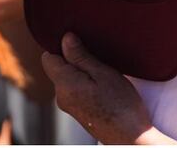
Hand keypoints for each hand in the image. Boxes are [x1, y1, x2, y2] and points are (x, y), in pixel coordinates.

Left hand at [41, 33, 160, 144]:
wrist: (129, 137)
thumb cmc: (121, 105)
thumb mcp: (104, 74)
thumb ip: (81, 57)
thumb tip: (65, 39)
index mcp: (64, 84)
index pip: (48, 58)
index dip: (63, 47)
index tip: (83, 44)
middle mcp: (61, 96)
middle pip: (58, 68)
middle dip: (74, 59)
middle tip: (99, 59)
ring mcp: (68, 105)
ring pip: (67, 78)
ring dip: (82, 72)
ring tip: (104, 74)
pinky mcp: (77, 111)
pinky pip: (74, 89)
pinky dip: (86, 83)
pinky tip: (103, 86)